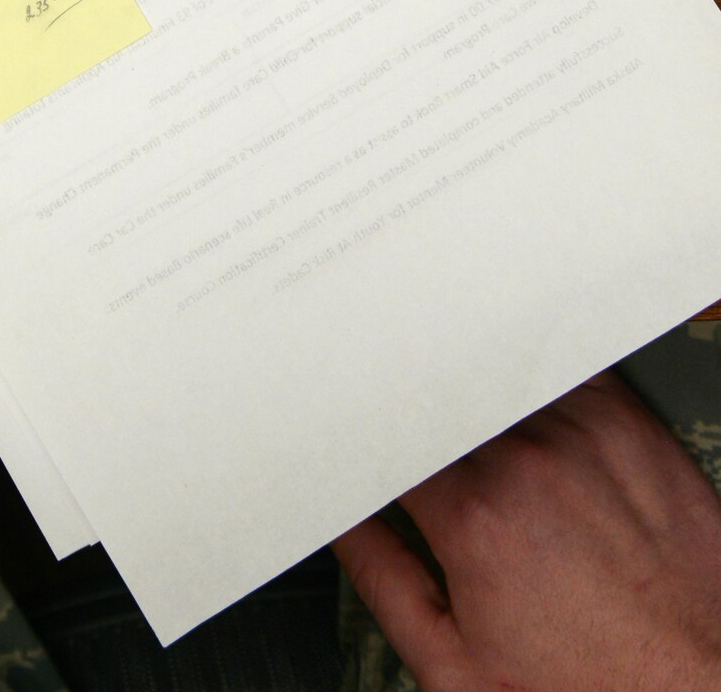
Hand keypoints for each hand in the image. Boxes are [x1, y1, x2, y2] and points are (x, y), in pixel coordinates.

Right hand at [335, 371, 720, 691]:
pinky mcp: (632, 422)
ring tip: (492, 460)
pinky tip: (532, 421)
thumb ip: (383, 578)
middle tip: (430, 467)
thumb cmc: (593, 686)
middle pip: (439, 401)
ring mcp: (587, 432)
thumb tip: (343, 520)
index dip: (365, 437)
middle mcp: (531, 459)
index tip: (359, 443)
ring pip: (494, 379)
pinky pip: (558, 368)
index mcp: (477, 516)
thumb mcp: (459, 667)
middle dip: (420, 422)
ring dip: (474, 401)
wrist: (702, 687)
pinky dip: (532, 382)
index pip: (387, 436)